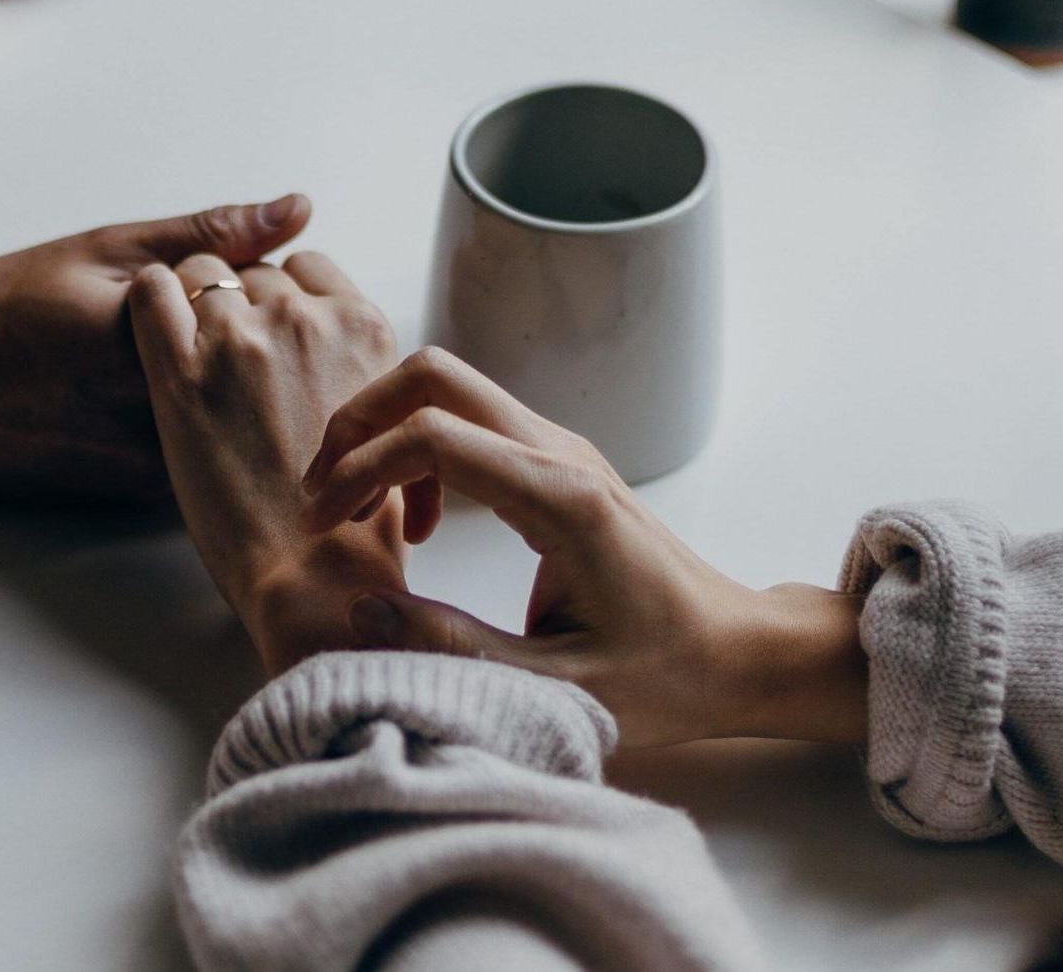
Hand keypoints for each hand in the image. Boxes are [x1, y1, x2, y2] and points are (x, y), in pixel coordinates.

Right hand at [0, 194, 311, 499]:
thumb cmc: (4, 310)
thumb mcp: (104, 251)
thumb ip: (208, 235)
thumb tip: (298, 208)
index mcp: (162, 346)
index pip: (271, 311)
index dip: (255, 287)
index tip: (214, 277)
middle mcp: (167, 418)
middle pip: (265, 373)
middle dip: (254, 340)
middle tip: (190, 317)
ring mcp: (158, 466)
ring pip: (240, 420)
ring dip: (234, 389)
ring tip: (147, 362)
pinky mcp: (146, 496)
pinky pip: (208, 453)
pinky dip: (204, 425)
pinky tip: (141, 399)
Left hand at [127, 251, 404, 675]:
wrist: (313, 574)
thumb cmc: (354, 521)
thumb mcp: (386, 421)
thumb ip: (359, 370)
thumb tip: (336, 357)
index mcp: (363, 328)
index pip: (308, 268)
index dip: (282, 295)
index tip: (268, 332)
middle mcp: (305, 319)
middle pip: (254, 272)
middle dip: (237, 305)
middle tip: (226, 362)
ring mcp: (241, 339)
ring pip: (201, 272)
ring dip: (191, 304)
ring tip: (189, 358)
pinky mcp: (181, 371)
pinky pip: (151, 290)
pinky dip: (148, 301)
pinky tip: (151, 335)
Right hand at [300, 346, 866, 746]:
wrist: (739, 652)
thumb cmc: (666, 676)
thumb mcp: (554, 687)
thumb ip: (452, 648)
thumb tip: (360, 612)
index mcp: (561, 499)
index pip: (432, 435)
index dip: (358, 469)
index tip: (322, 524)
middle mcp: (561, 453)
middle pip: (434, 375)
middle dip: (359, 421)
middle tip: (324, 496)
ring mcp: (562, 449)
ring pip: (448, 389)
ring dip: (386, 433)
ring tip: (358, 512)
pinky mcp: (558, 462)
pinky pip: (470, 422)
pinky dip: (419, 451)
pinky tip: (418, 524)